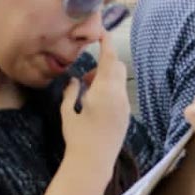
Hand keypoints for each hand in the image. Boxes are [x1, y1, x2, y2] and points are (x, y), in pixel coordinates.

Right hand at [60, 34, 130, 172]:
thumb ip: (71, 92)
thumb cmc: (77, 136)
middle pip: (117, 67)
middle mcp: (119, 95)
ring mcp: (125, 106)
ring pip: (120, 80)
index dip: (106, 44)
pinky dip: (110, 89)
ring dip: (106, 77)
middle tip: (86, 78)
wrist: (94, 162)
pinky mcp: (126, 115)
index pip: (109, 59)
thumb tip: (74, 80)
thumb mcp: (68, 112)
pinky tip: (96, 103)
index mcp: (104, 91)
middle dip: (104, 64)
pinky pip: (121, 93)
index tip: (101, 33)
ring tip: (88, 91)